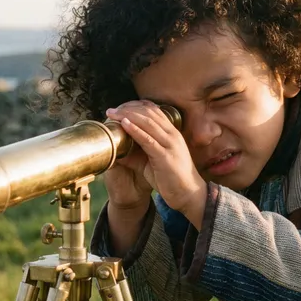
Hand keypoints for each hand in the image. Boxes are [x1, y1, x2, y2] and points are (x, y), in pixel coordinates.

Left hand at [105, 100, 207, 228]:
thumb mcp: (153, 162)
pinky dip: (135, 130)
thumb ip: (138, 153)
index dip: (135, 106)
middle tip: (110, 110)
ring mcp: (170, 144)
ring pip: (148, 122)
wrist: (189, 194)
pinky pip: (148, 139)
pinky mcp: (165, 156)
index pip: (153, 111)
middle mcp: (172, 135)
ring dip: (127, 116)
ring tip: (112, 114)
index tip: (119, 107)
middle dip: (128, 108)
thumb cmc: (172, 179)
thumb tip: (118, 150)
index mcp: (171, 134)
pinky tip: (124, 124)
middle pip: (149, 113)